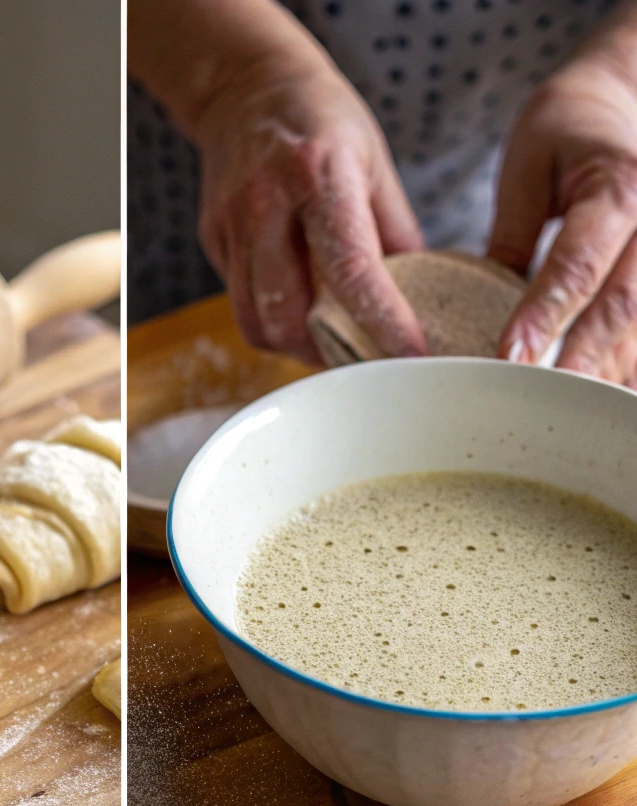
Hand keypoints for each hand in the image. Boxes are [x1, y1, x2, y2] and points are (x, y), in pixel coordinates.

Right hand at [193, 62, 426, 361]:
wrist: (247, 89)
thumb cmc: (321, 121)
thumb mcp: (374, 162)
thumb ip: (394, 233)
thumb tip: (422, 298)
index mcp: (317, 174)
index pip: (350, 269)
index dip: (381, 320)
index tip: (408, 353)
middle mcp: (264, 203)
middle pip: (289, 313)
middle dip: (328, 350)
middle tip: (361, 357)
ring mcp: (230, 226)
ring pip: (256, 323)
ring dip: (294, 347)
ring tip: (327, 344)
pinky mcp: (213, 242)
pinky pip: (241, 304)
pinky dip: (272, 323)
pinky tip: (297, 312)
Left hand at [490, 57, 636, 384]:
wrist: (632, 96)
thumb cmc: (570, 128)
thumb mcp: (527, 164)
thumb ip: (511, 233)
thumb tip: (482, 306)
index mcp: (619, 187)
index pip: (576, 264)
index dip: (542, 315)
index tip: (509, 357)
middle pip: (621, 305)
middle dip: (578, 359)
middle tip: (537, 401)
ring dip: (606, 369)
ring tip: (565, 409)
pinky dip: (627, 360)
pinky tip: (600, 391)